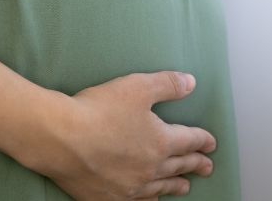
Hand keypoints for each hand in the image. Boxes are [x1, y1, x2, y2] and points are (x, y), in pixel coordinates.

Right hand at [15, 71, 217, 199]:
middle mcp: (151, 168)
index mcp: (161, 142)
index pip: (190, 141)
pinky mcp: (110, 198)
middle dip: (195, 165)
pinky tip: (150, 199)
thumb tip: (191, 83)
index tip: (211, 144)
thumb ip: (167, 85)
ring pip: (161, 188)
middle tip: (207, 167)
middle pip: (180, 167)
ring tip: (185, 187)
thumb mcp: (137, 87)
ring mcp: (131, 187)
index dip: (203, 141)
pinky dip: (149, 200)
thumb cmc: (98, 110)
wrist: (60, 139)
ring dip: (176, 186)